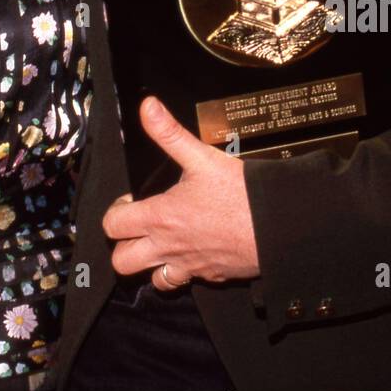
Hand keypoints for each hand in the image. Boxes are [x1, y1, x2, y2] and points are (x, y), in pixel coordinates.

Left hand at [103, 96, 260, 290]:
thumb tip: (148, 108)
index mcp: (160, 217)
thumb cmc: (240, 194)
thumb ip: (170, 133)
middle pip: (122, 261)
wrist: (277, 226)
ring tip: (164, 241)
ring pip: (152, 280)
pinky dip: (183, 271)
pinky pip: (185, 282)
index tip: (133, 200)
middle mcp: (168, 247)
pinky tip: (194, 250)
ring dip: (152, 264)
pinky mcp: (210, 276)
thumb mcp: (201, 156)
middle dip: (124, 245)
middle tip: (142, 225)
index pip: (112, 225)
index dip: (116, 211)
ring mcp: (189, 266)